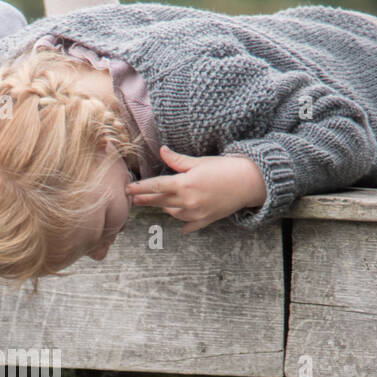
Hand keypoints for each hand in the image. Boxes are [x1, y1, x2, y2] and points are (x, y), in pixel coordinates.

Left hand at [126, 145, 266, 233]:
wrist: (249, 183)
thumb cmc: (224, 169)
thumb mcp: (199, 162)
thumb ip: (177, 160)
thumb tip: (162, 150)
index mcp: (184, 185)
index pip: (155, 187)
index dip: (140, 188)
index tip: (128, 189)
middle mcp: (187, 202)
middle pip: (159, 202)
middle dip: (145, 200)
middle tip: (134, 199)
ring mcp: (195, 214)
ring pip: (171, 213)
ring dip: (165, 207)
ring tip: (159, 201)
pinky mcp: (204, 221)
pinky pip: (187, 225)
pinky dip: (182, 221)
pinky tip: (179, 217)